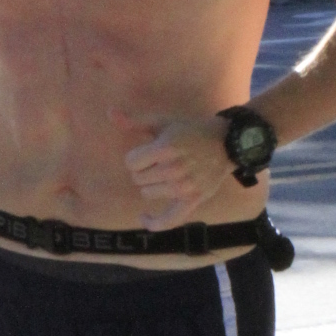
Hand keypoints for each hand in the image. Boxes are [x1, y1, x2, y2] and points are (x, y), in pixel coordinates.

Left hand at [121, 114, 236, 228]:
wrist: (225, 144)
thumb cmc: (190, 132)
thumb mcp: (164, 122)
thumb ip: (136, 121)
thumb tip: (110, 113)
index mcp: (166, 147)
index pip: (131, 162)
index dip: (135, 157)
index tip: (146, 153)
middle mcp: (174, 169)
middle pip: (137, 179)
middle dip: (143, 170)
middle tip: (158, 162)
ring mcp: (184, 187)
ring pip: (148, 194)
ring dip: (151, 186)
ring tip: (165, 175)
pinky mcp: (193, 200)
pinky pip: (169, 219)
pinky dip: (154, 222)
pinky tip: (143, 217)